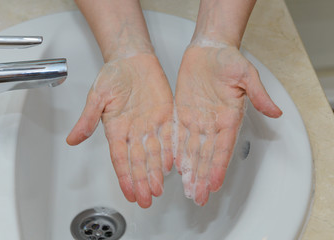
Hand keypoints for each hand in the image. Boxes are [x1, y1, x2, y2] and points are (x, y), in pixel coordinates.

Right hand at [67, 54, 173, 207]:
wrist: (132, 60)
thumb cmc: (113, 75)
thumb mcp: (96, 97)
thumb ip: (87, 119)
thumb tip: (72, 140)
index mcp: (117, 129)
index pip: (120, 159)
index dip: (125, 177)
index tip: (129, 194)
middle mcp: (134, 132)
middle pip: (139, 161)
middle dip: (142, 181)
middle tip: (147, 199)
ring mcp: (151, 125)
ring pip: (155, 153)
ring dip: (157, 172)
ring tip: (159, 188)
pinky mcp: (166, 116)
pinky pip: (170, 136)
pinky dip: (171, 150)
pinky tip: (172, 164)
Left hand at [174, 45, 281, 205]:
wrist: (208, 49)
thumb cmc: (228, 59)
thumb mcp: (246, 74)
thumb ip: (258, 95)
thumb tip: (275, 112)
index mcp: (229, 117)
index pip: (223, 147)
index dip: (217, 166)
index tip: (213, 184)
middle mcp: (212, 123)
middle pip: (206, 154)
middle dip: (201, 176)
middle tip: (198, 196)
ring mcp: (196, 119)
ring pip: (191, 150)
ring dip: (189, 170)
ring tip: (187, 188)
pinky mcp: (182, 113)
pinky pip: (178, 135)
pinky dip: (176, 151)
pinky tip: (174, 165)